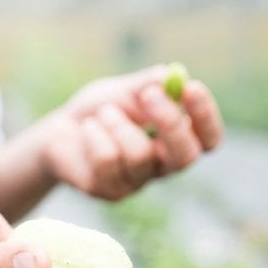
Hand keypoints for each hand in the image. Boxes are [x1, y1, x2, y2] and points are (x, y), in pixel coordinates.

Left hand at [40, 65, 222, 199]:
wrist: (58, 131)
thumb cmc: (100, 110)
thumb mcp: (125, 90)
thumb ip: (149, 82)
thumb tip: (174, 76)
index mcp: (176, 141)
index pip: (208, 139)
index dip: (205, 117)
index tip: (192, 88)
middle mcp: (162, 166)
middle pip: (186, 158)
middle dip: (170, 124)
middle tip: (150, 94)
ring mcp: (137, 182)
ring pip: (140, 156)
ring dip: (118, 123)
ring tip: (103, 112)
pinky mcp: (110, 192)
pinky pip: (108, 159)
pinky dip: (96, 134)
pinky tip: (88, 130)